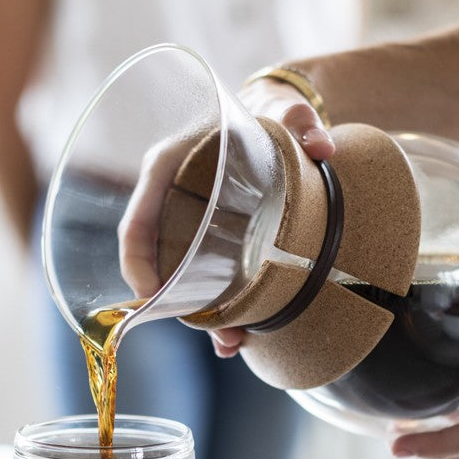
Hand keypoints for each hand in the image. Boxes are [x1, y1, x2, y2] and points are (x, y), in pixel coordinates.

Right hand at [117, 77, 334, 325]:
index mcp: (169, 166)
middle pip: (158, 262)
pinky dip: (217, 307)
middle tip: (210, 333)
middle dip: (176, 305)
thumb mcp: (281, 113)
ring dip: (202, 317)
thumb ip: (300, 121)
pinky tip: (238, 336)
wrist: (274, 118)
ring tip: (232, 345)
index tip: (154, 296)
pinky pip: (201, 276)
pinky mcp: (206, 240)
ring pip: (181, 278)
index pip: (136, 222)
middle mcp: (169, 198)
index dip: (137, 263)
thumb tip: (323, 146)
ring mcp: (186, 224)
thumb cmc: (266, 112)